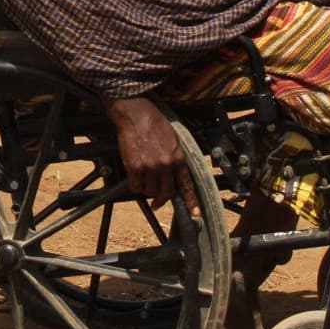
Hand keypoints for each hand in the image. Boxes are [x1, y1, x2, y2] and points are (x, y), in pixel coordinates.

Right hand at [105, 95, 198, 214]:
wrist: (136, 114)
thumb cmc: (154, 123)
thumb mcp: (173, 140)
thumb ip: (175, 159)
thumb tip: (174, 175)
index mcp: (178, 158)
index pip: (186, 185)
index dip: (191, 201)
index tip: (195, 214)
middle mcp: (165, 165)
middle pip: (166, 193)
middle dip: (161, 200)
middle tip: (157, 203)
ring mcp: (150, 167)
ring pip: (149, 191)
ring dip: (146, 189)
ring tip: (143, 177)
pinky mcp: (134, 167)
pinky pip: (135, 186)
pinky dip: (134, 184)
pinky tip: (134, 174)